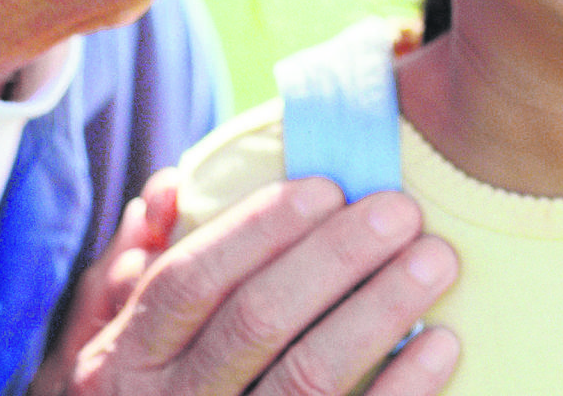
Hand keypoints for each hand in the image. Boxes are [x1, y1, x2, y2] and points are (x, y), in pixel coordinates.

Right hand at [36, 178, 458, 395]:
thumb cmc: (157, 390)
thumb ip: (139, 262)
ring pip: (308, 376)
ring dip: (379, 310)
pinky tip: (443, 342)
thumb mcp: (119, 333)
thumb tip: (167, 191)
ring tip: (435, 259)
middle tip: (402, 210)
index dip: (259, 228)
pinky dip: (402, 387)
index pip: (189, 280)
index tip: (330, 186)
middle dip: (335, 256)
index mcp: (128, 358)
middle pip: (257, 320)